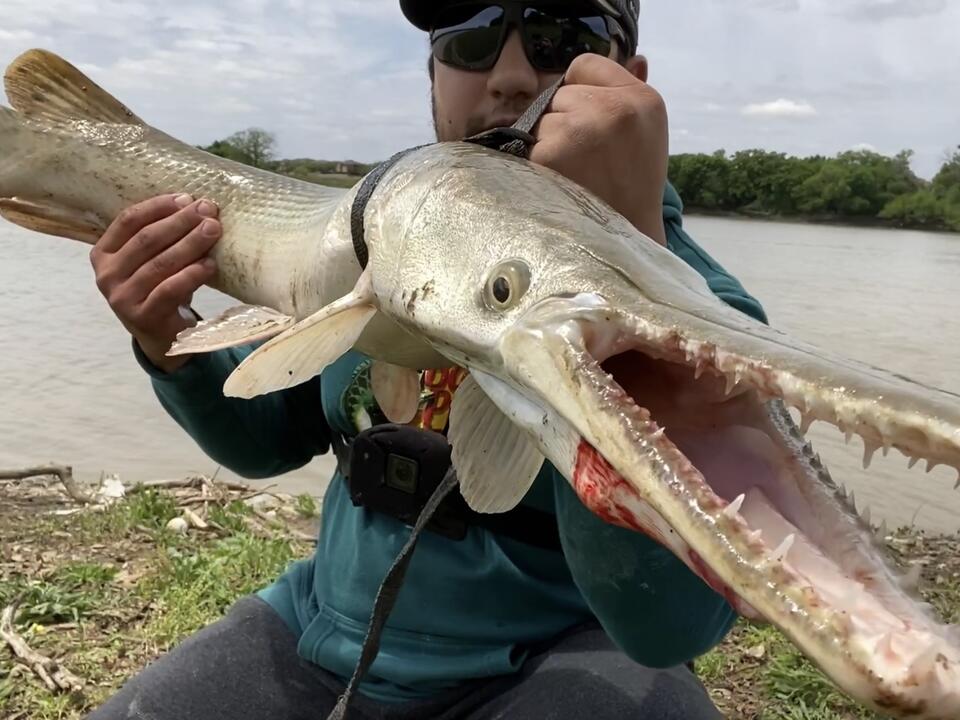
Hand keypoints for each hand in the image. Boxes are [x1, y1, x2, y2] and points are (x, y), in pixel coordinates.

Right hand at [90, 194, 220, 373]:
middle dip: (180, 222)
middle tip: (208, 210)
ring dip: (190, 243)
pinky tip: (211, 264)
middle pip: (147, 239)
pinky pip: (170, 289)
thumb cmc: (158, 289)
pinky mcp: (142, 317)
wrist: (161, 336)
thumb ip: (164, 236)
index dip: (159, 206)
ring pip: (160, 263)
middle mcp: (107, 275)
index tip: (187, 198)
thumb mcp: (152, 260)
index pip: (128, 220)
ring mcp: (122, 298)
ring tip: (213, 230)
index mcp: (103, 253)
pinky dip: (193, 274)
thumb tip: (199, 206)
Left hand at [530, 54, 668, 244]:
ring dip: (546, 143)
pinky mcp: (552, 152)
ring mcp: (581, 128)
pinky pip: (527, 144)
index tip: (588, 124)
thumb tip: (638, 57)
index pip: (584, 65)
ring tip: (571, 173)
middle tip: (583, 159)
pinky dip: (535, 163)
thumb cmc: (632, 188)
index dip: (579, 91)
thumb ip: (629, 94)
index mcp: (643, 98)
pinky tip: (557, 183)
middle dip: (562, 121)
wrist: (626, 243)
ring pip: (540, 119)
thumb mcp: (645, 134)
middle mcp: (614, 107)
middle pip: (559, 94)